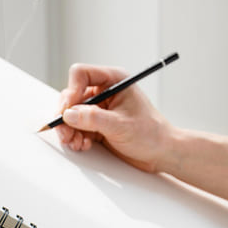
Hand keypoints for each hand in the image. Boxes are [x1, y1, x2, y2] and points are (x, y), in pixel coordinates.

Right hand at [56, 63, 176, 173]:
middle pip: (72, 95)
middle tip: (65, 132)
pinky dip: (76, 136)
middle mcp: (104, 92)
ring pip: (72, 114)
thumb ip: (93, 119)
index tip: (68, 110)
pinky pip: (77, 127)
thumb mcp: (121, 125)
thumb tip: (68, 115)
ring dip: (69, 129)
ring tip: (75, 143)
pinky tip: (82, 145)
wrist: (161, 153)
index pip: (81, 74)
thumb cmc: (151, 134)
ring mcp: (100, 109)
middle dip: (66, 115)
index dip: (71, 91)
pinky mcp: (97, 125)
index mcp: (113, 81)